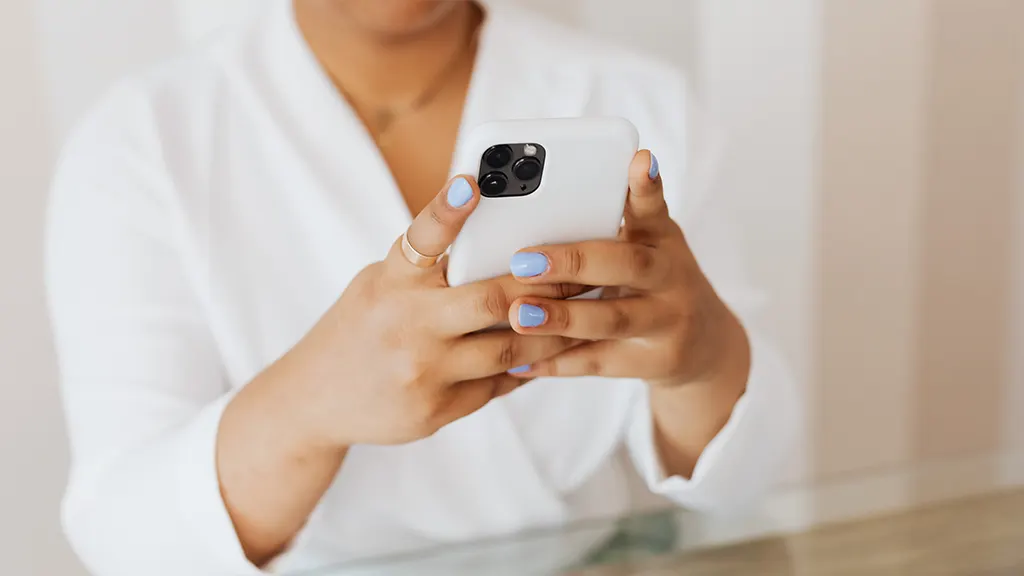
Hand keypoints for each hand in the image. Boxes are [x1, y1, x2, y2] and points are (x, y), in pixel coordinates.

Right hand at [276, 176, 580, 447]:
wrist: (314, 401)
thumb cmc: (360, 327)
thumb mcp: (381, 285)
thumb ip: (429, 270)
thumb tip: (500, 246)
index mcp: (389, 282)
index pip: (420, 238)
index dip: (446, 208)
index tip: (472, 180)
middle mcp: (405, 324)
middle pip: (491, 299)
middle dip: (545, 284)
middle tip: (583, 269)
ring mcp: (422, 372)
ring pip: (510, 349)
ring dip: (553, 331)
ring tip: (584, 313)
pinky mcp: (436, 410)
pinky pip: (498, 384)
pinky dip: (529, 365)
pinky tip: (554, 351)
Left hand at [504, 151, 748, 388]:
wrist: (703, 344)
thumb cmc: (652, 279)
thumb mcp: (645, 244)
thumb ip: (606, 225)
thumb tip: (530, 210)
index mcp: (661, 238)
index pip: (653, 207)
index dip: (646, 186)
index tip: (639, 159)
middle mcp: (670, 277)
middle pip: (626, 265)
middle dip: (573, 262)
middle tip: (523, 261)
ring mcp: (666, 322)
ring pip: (611, 319)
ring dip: (562, 318)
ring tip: (519, 314)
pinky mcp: (653, 361)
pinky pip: (598, 362)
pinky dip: (557, 362)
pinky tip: (520, 362)